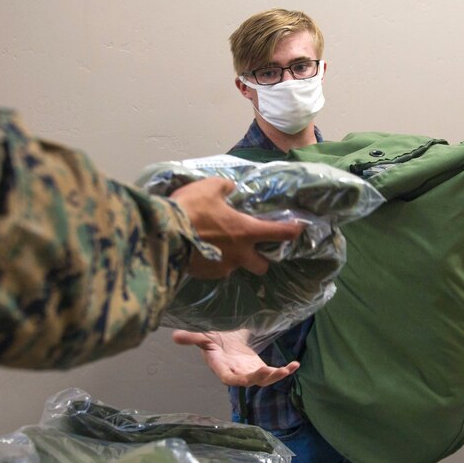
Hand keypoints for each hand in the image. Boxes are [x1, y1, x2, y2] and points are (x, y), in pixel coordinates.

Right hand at [170, 177, 303, 277]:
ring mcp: (222, 268)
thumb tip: (231, 188)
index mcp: (246, 232)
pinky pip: (216, 269)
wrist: (163, 236)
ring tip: (218, 246)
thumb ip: (225, 187)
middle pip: (262, 265)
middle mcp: (240, 255)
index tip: (300, 228)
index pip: (280, 233)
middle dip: (261, 259)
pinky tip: (201, 250)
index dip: (293, 230)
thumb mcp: (210, 187)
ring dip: (233, 259)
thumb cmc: (191, 209)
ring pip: (236, 267)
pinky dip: (213, 260)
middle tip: (252, 247)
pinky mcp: (205, 275)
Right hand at [171, 329, 299, 386]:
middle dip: (260, 378)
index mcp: (221, 368)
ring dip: (275, 376)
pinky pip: (272, 373)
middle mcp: (236, 374)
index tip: (248, 375)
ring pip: (263, 380)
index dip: (237, 379)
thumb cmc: (212, 336)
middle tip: (270, 371)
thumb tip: (174, 336)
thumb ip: (191, 338)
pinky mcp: (259, 368)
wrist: (224, 337)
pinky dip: (284, 370)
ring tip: (287, 368)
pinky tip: (295, 364)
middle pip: (248, 381)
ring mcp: (249, 372)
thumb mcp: (203, 335)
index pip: (228, 378)